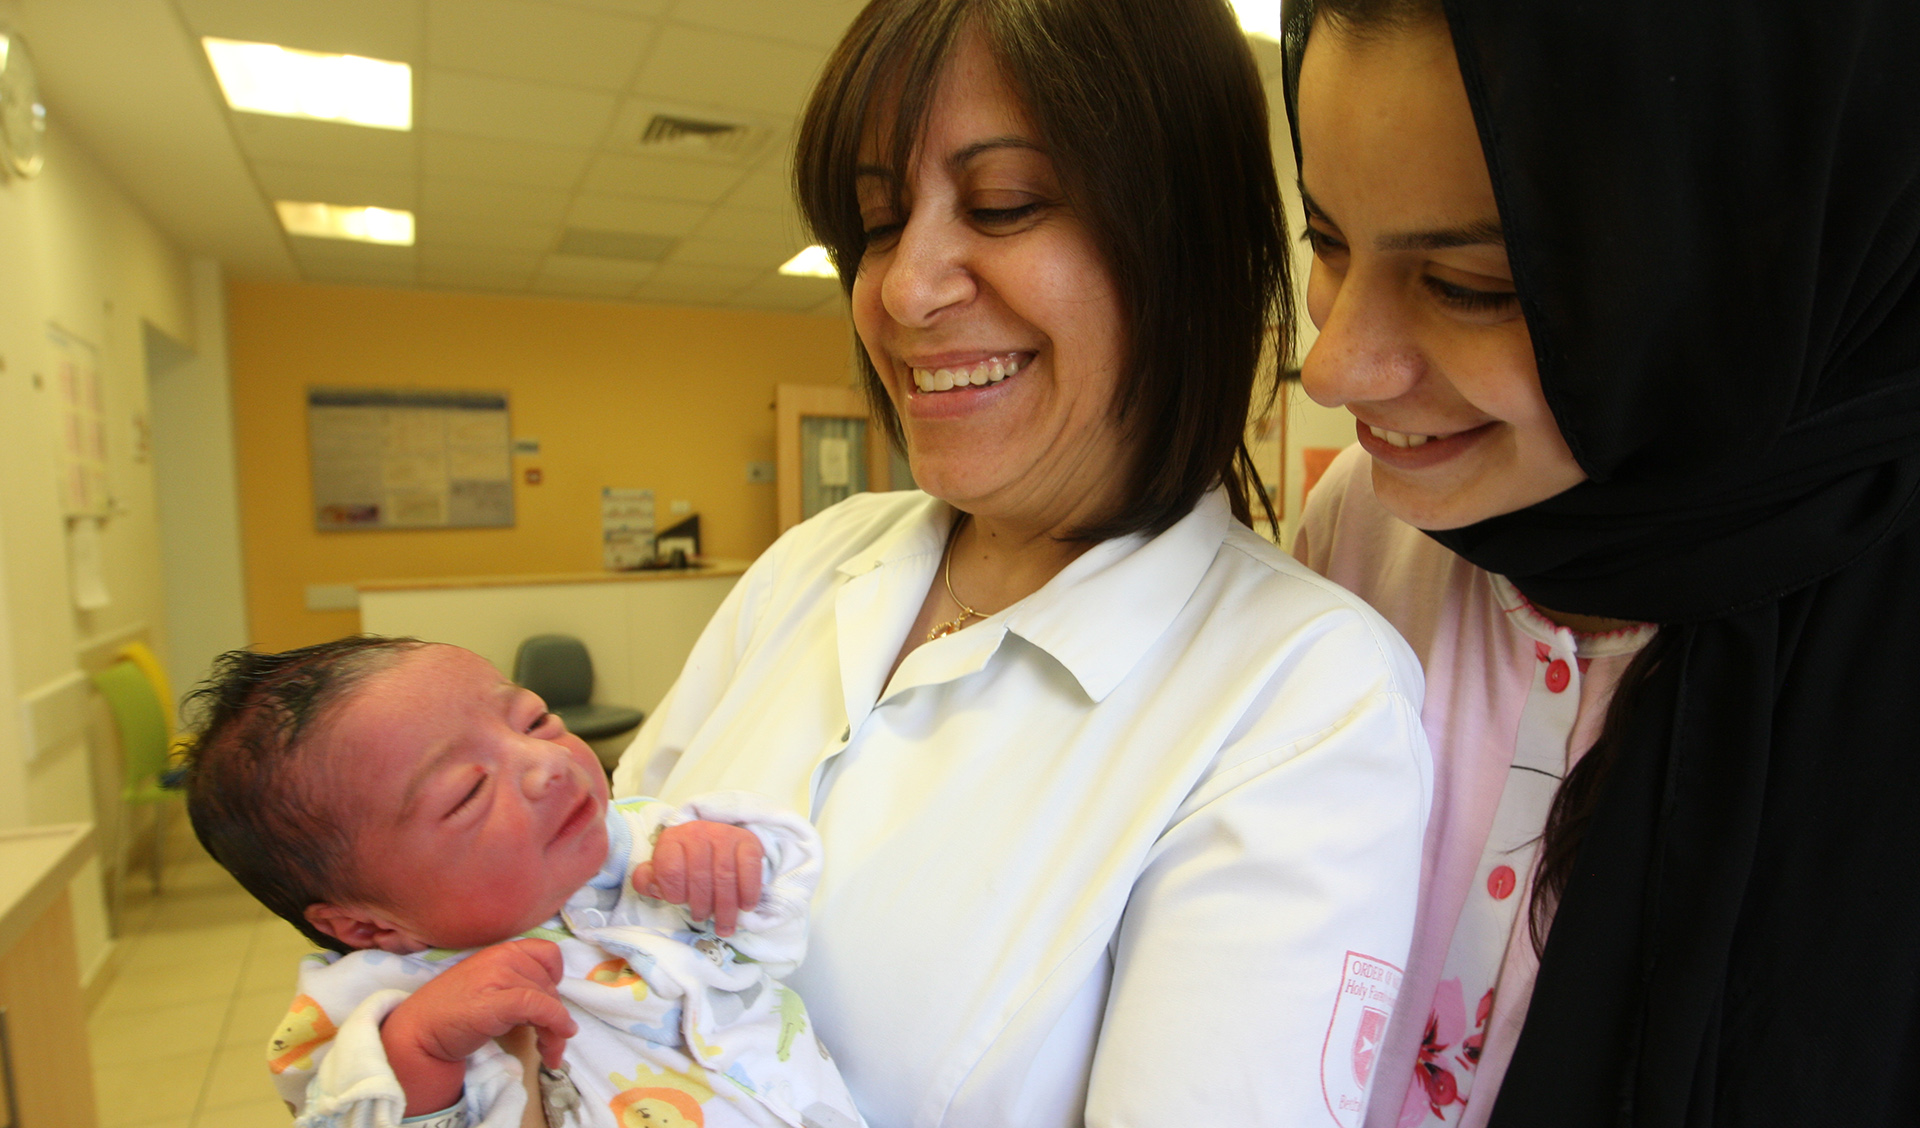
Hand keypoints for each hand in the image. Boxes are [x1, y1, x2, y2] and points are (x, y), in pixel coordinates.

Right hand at [380, 939, 576, 1115]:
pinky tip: (555, 1045)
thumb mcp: (486, 986)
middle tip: (551, 1042)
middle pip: (549, 985)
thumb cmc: (450, 1013)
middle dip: (556, 1016)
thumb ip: (513, 983)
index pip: (547, 954)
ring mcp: (497, 976)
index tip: (552, 1001)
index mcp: (500, 951)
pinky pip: (539, 1007)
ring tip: (550, 1054)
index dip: (557, 978)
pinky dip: (555, 1024)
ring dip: (555, 1032)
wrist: (417, 1033)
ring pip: (548, 1000)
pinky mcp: (496, 1002)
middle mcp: (501, 957)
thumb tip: (550, 1000)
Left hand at [633, 819, 763, 936]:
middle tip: (702, 919)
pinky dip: (748, 891)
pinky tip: (745, 907)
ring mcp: (724, 835)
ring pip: (724, 877)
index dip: (673, 893)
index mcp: (672, 839)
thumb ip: (648, 880)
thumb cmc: (687, 862)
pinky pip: (749, 868)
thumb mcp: (661, 869)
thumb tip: (651, 886)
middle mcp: (698, 833)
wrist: (719, 840)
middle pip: (699, 877)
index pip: (670, 871)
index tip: (680, 903)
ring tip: (724, 926)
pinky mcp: (748, 841)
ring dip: (725, 908)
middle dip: (701, 906)